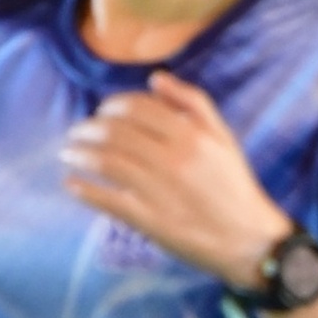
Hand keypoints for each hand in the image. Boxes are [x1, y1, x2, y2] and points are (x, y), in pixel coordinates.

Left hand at [62, 72, 290, 286]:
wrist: (249, 239)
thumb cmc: (234, 185)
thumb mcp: (223, 137)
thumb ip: (193, 102)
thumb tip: (155, 77)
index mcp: (191, 134)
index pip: (136, 108)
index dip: (111, 107)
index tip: (102, 112)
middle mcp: (172, 159)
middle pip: (115, 133)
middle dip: (87, 129)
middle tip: (77, 133)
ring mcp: (159, 190)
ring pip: (106, 162)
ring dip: (79, 154)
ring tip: (68, 153)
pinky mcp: (149, 220)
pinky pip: (107, 200)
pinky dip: (84, 190)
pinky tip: (71, 184)